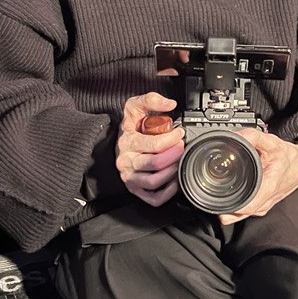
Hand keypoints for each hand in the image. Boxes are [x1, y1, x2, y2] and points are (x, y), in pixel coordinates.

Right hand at [116, 92, 184, 206]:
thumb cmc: (129, 127)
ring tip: (178, 161)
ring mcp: (130, 177)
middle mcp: (127, 161)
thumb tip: (170, 103)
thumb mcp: (135, 106)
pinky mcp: (135, 189)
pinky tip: (174, 181)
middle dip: (174, 154)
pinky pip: (153, 198)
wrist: (116, 143)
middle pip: (156, 164)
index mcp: (127, 142)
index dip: (172, 139)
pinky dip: (167, 193)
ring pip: (154, 181)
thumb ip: (151, 99)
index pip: (154, 144)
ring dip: (172, 172)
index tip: (179, 133)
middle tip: (181, 147)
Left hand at [219, 132, 297, 225]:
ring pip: (243, 215)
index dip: (233, 207)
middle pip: (241, 214)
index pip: (249, 206)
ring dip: (229, 210)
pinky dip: (237, 208)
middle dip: (225, 207)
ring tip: (218, 198)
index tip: (220, 201)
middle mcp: (267, 199)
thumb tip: (233, 136)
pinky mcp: (264, 205)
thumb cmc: (288, 156)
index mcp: (269, 186)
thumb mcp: (271, 142)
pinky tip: (229, 200)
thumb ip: (251, 137)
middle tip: (212, 195)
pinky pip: (248, 212)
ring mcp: (266, 205)